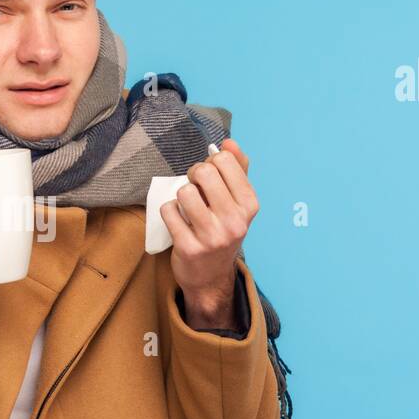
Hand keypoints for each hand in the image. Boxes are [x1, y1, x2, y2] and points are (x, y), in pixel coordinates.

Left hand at [160, 139, 257, 329]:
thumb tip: (229, 142)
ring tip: (187, 207)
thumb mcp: (238, 203)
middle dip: (193, 175)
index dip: (210, 163)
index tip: (210, 177)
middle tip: (195, 189)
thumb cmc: (223, 230)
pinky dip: (170, 212)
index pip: (224, 160)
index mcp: (249, 205)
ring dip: (181, 196)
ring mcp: (212, 236)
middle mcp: (235, 221)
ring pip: (184, 191)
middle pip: (203, 172)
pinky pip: (169, 211)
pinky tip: (178, 222)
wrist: (210, 276)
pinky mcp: (189, 248)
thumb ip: (237, 169)